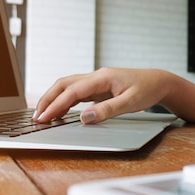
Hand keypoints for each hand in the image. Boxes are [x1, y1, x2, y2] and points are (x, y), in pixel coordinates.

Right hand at [33, 67, 173, 123]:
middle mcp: (96, 77)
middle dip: (47, 100)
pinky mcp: (98, 87)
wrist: (158, 81)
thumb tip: (84, 117)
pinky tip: (59, 111)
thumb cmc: (147, 89)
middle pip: (63, 84)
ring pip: (67, 87)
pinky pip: (76, 92)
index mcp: (102, 77)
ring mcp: (96, 81)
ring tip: (43, 116)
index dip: (56, 104)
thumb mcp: (131, 102)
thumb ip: (107, 110)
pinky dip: (64, 101)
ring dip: (54, 99)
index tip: (44, 117)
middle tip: (36, 117)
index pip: (72, 91)